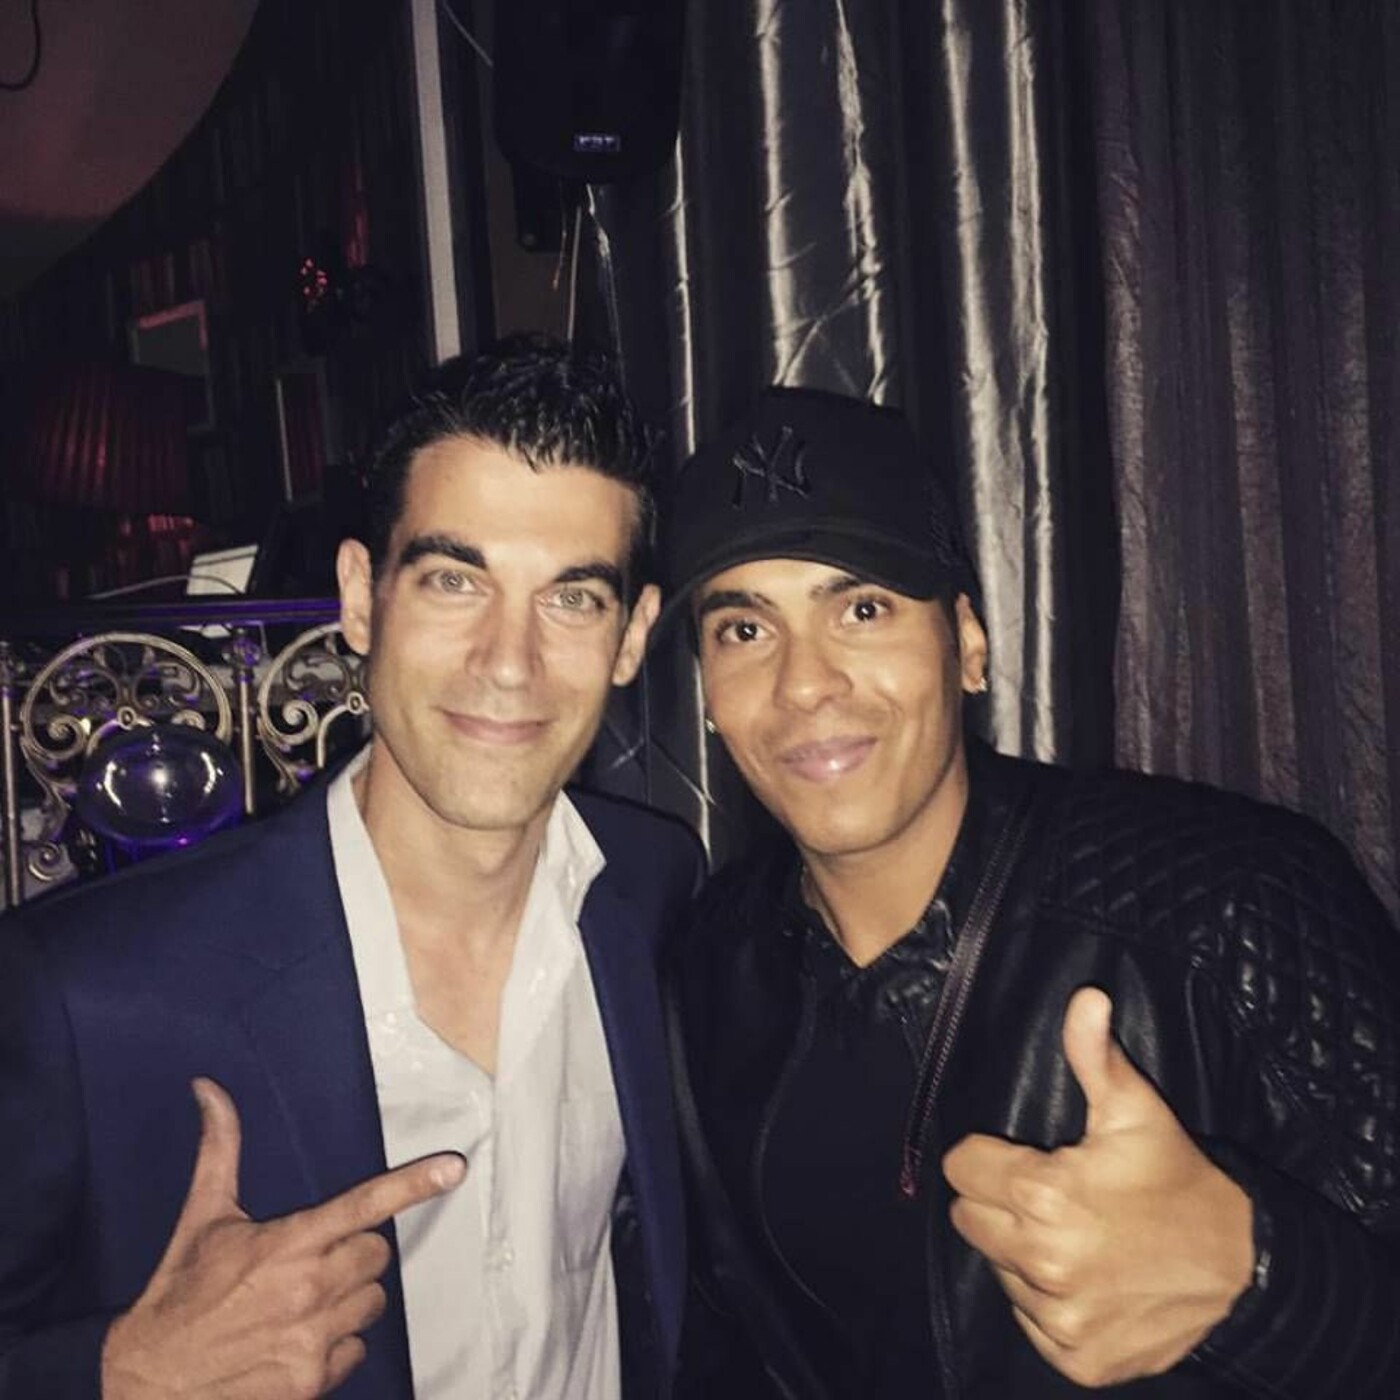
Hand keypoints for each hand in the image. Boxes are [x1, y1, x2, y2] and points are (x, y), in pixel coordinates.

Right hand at [101, 1077, 465, 1399]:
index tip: (454, 1168)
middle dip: (355, 1252)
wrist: (146, 1384)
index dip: (413, 1184)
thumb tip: (209, 1088)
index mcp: (287, 1244)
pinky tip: (298, 1340)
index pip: (363, 1206)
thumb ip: (220, 1151)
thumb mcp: (203, 1219)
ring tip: (303, 1302)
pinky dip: (337, 1343)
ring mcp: (313, 1339)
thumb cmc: (178, 1295)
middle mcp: (308, 1290)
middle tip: (314, 1260)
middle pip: (376, 1255)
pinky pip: (357, 1348)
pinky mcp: (313, 1381)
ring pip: (372, 1301)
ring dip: (349, 1298)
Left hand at [942, 987, 1253, 1387]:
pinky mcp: (1076, 1358)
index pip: (959, 1168)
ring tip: (1076, 1237)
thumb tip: (1085, 997)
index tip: (1024, 1158)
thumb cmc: (1176, 1180)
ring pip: (997, 1270)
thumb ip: (1094, 1054)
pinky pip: (1029, 1322)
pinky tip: (1087, 1280)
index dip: (987, 1157)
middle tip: (1051, 1197)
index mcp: (1043, 1195)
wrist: (1241, 1268)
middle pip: (969, 1219)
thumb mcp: (1136, 1110)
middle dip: (999, 1203)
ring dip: (1023, 1254)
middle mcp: (1042, 1260)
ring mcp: (1058, 1316)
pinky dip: (1048, 1304)